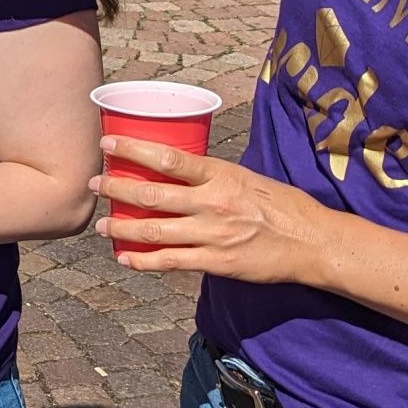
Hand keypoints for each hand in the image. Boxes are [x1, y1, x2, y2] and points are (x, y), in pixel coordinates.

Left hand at [93, 137, 334, 284]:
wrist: (312, 241)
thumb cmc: (280, 205)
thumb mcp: (246, 177)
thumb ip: (212, 176)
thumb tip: (179, 168)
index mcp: (221, 175)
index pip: (168, 158)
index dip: (133, 149)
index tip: (108, 145)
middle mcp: (212, 202)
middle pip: (152, 194)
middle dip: (117, 189)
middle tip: (95, 184)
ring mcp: (213, 234)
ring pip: (155, 231)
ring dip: (122, 228)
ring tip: (102, 226)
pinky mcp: (216, 262)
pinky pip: (171, 262)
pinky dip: (143, 261)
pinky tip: (125, 258)